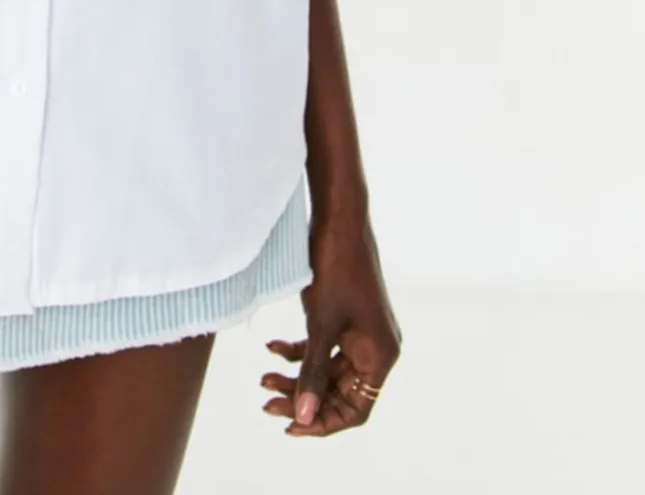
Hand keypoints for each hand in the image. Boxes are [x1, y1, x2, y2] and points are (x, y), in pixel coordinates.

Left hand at [259, 214, 400, 436]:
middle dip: (303, 398)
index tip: (290, 426)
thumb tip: (303, 417)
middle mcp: (376, 348)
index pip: (356, 410)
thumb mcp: (321, 326)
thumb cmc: (335, 269)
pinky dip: (299, 351)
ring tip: (263, 379)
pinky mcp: (347, 317)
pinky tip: (272, 348)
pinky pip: (325, 347)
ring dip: (297, 375)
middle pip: (339, 392)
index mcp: (380, 356)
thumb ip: (312, 373)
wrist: (339, 219)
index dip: (323, 423)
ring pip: (328, 370)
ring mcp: (362, 332)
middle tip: (266, 402)